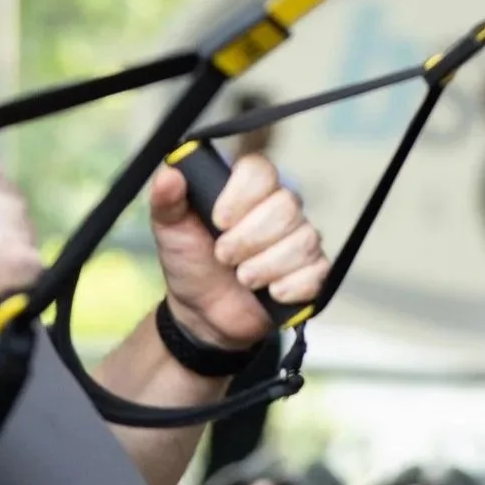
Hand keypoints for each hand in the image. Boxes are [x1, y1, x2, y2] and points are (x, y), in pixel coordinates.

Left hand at [150, 151, 326, 345]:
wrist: (204, 314)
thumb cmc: (191, 264)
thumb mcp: (170, 231)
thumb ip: (167, 200)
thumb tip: (170, 174)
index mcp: (247, 190)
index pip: (261, 170)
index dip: (242, 195)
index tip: (218, 221)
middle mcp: (279, 208)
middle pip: (286, 206)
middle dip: (250, 238)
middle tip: (224, 257)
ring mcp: (299, 240)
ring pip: (302, 240)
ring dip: (266, 266)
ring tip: (243, 279)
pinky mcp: (313, 272)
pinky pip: (318, 271)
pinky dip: (291, 286)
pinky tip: (271, 293)